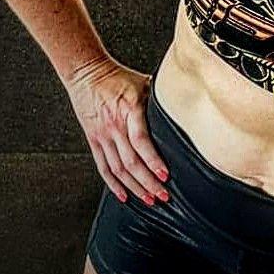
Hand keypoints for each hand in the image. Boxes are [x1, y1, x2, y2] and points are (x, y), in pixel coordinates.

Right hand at [66, 55, 168, 204]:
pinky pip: (103, 167)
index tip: (165, 175)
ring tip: (149, 200)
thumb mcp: (144, 83)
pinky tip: (124, 196)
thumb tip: (187, 108)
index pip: (141, 141)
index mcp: (129, 111)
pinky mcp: (94, 140)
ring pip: (118, 169)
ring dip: (134, 188)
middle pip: (131, 162)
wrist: (86, 73)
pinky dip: (113, 184)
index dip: (153, 160)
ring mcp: (102, 136)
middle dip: (148, 182)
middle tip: (163, 196)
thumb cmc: (118, 77)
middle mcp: (114, 127)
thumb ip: (161, 99)